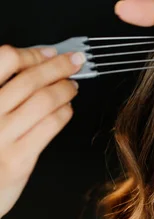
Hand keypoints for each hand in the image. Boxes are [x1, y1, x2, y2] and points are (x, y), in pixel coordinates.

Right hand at [0, 45, 82, 218]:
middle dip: (58, 67)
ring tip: (73, 87)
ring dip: (65, 89)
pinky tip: (67, 109)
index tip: (50, 53)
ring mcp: (3, 135)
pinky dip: (64, 113)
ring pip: (43, 100)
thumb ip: (1, 95)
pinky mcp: (19, 158)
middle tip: (74, 63)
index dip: (33, 54)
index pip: (5, 60)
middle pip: (29, 78)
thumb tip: (32, 69)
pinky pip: (49, 126)